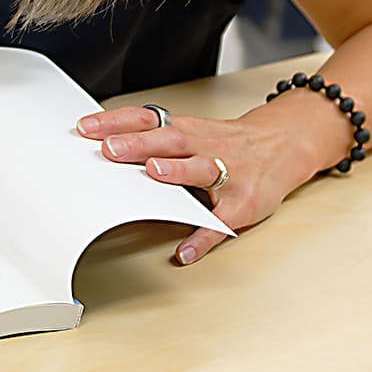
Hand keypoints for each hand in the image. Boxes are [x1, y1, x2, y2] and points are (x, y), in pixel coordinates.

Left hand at [76, 102, 332, 264]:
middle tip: (110, 150)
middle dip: (140, 144)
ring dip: (178, 171)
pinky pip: (222, 222)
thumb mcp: (192, 131)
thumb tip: (103, 143)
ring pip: (203, 168)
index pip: (148, 119)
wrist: (283, 145)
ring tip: (154, 174)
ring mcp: (229, 173)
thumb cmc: (228, 142)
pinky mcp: (244, 204)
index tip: (87, 128)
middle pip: (171, 140)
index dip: (118, 122)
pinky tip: (186, 251)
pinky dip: (204, 238)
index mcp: (189, 129)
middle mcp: (208, 145)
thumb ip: (155, 137)